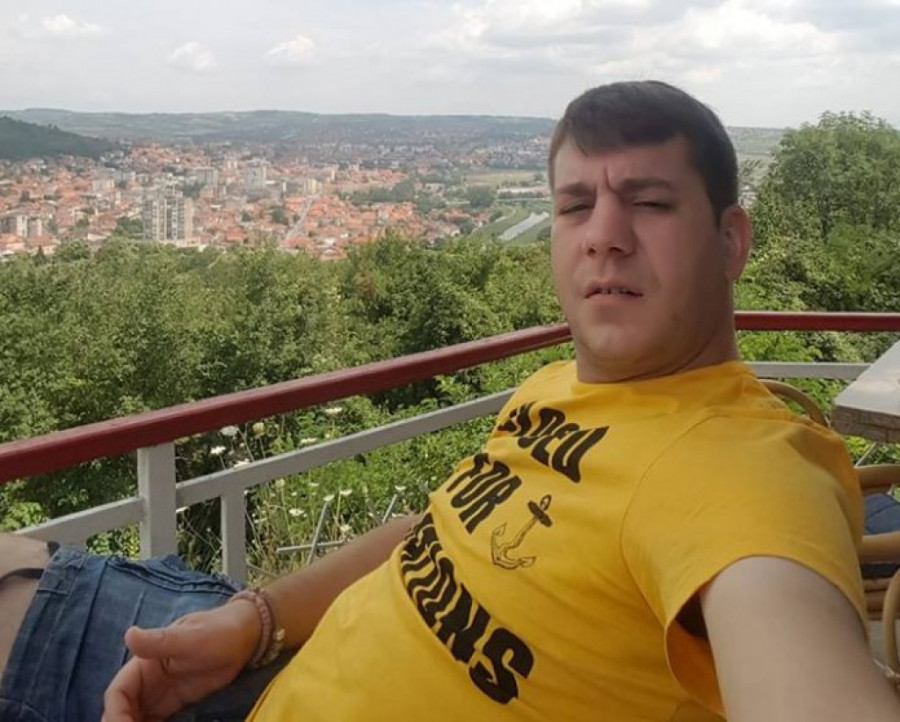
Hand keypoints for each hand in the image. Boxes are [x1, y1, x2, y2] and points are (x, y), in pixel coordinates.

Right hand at [102, 599, 260, 721]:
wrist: (243, 636)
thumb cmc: (217, 631)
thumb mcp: (190, 637)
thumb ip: (159, 641)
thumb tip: (129, 634)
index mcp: (143, 664)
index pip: (118, 693)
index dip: (116, 714)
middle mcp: (146, 681)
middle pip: (122, 710)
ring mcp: (158, 695)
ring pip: (135, 718)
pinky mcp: (172, 705)